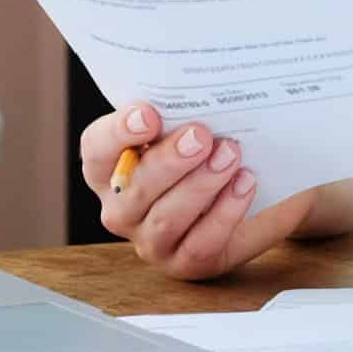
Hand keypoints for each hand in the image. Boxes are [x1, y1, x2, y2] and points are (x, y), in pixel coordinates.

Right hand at [78, 101, 313, 279]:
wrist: (255, 190)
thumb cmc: (211, 150)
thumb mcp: (190, 126)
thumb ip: (180, 112)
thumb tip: (195, 89)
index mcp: (110, 167)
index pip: (97, 149)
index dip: (118, 132)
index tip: (149, 114)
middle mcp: (122, 207)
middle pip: (132, 188)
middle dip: (168, 161)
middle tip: (201, 135)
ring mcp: (150, 241)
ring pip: (166, 218)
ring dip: (200, 185)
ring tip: (230, 154)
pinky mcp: (185, 262)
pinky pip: (200, 243)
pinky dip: (224, 212)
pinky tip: (244, 184)